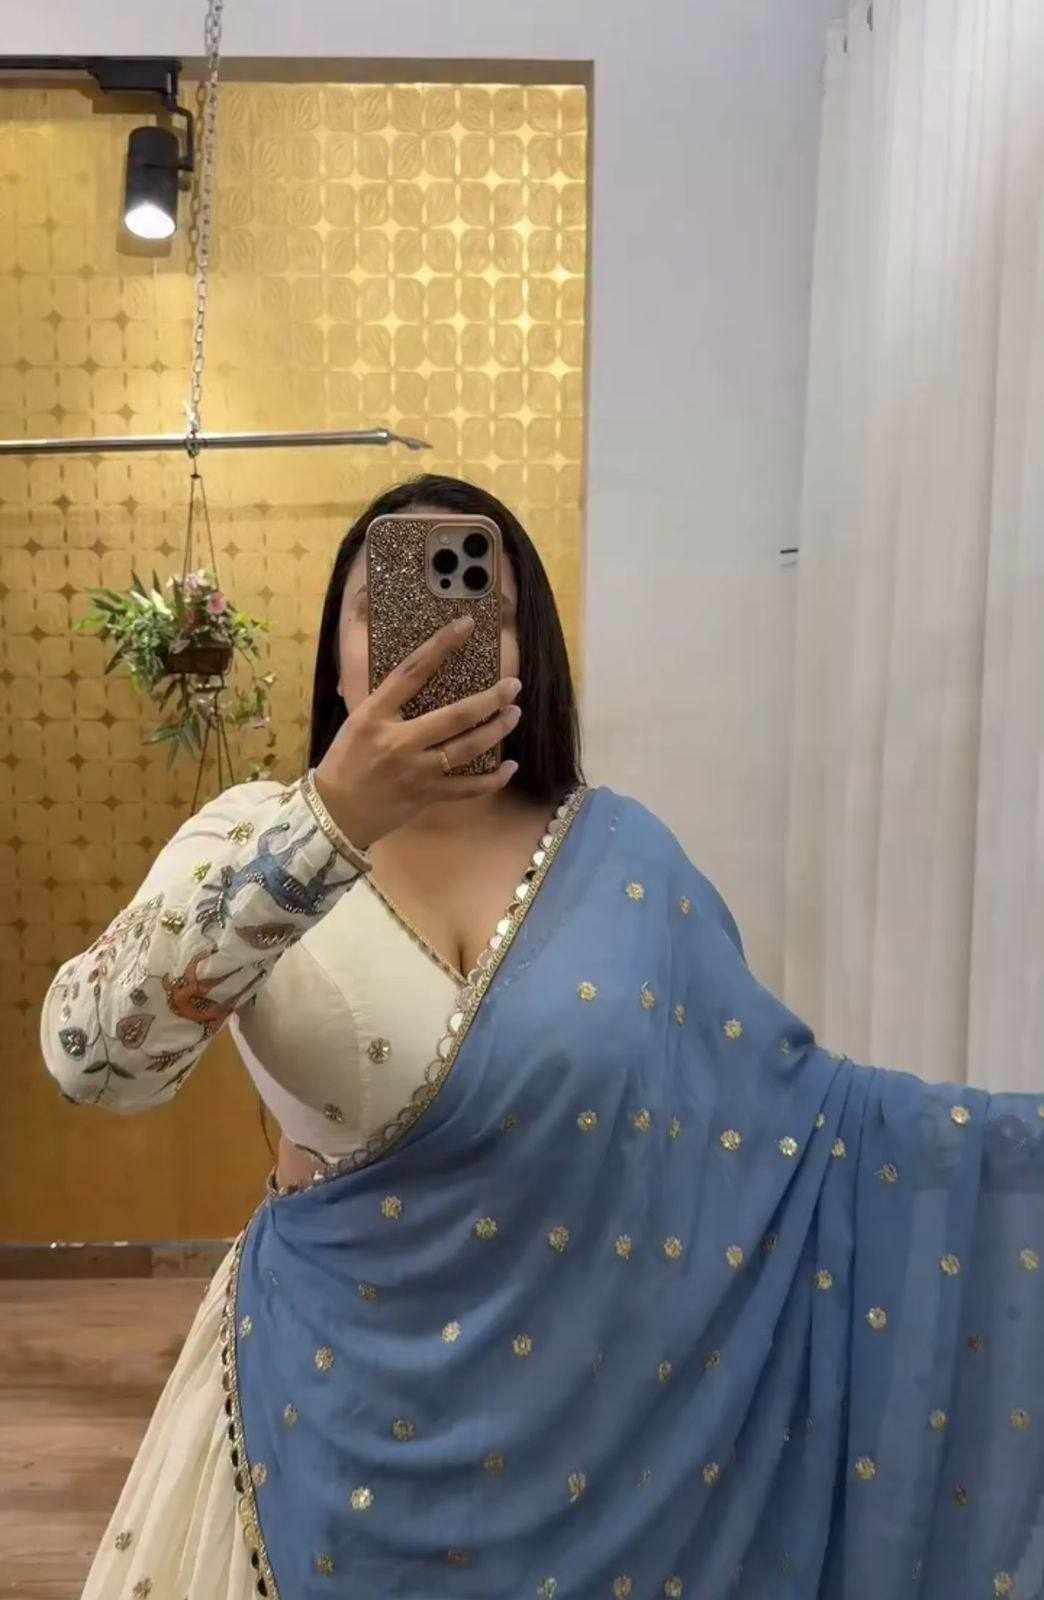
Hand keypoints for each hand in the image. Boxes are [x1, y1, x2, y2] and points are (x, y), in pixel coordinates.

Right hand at [312, 614, 521, 850]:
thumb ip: (385, 701)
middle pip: (455, 715)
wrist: (335, 812)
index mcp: (375, 714)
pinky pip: (468, 788)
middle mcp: (398, 741)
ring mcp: (415, 770)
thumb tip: (412, 672)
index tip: (465, 626)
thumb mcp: (357, 722)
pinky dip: (493, 779)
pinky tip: (510, 767)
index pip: (412, 671)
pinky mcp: (427, 796)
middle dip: (491, 699)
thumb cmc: (345, 762)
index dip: (441, 645)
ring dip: (497, 731)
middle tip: (513, 686)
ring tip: (514, 715)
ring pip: (467, 748)